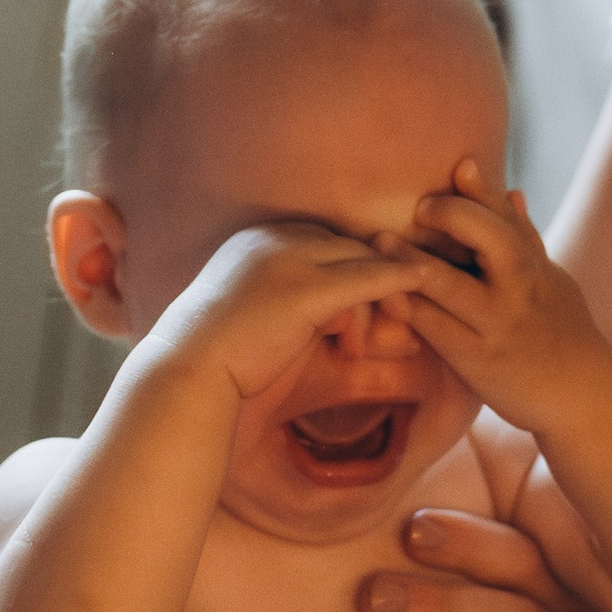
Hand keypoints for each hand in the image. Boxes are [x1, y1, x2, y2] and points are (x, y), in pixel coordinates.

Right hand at [140, 221, 424, 407]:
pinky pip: (366, 277)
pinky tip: (424, 283)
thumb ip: (290, 305)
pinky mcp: (306, 288)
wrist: (187, 373)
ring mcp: (289, 259)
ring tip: (363, 346)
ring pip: (359, 262)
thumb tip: (330, 314)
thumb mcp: (254, 317)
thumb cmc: (216, 358)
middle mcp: (272, 238)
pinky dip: (398, 280)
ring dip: (378, 299)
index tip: (366, 302)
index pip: (322, 243)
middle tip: (397, 316)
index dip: (350, 271)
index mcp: (256, 241)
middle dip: (374, 278)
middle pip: (345, 247)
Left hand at [392, 162, 611, 437]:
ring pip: (454, 286)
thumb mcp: (552, 282)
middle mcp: (521, 290)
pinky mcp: (477, 360)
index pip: (511, 219)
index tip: (460, 167)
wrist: (582, 398)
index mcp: (536, 267)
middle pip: (494, 241)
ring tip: (380, 241)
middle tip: (421, 207)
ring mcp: (499, 326)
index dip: (484, 191)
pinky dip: (411, 309)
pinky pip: (437, 330)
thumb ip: (526, 239)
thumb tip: (511, 191)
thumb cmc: (563, 334)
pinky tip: (387, 296)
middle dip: (455, 216)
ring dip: (413, 261)